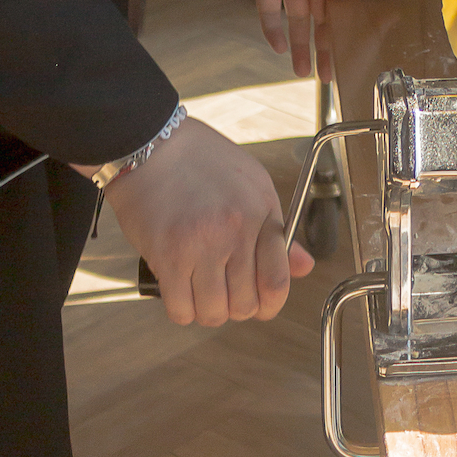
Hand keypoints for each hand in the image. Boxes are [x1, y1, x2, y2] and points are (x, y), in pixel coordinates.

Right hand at [102, 115, 313, 326]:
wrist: (151, 142)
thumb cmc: (199, 159)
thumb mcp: (252, 183)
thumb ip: (277, 231)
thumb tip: (304, 266)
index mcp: (261, 211)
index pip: (278, 282)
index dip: (268, 304)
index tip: (257, 301)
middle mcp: (236, 230)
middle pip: (245, 305)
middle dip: (233, 305)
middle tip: (220, 286)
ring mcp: (202, 244)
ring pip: (214, 314)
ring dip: (205, 308)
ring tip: (196, 284)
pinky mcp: (168, 256)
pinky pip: (181, 312)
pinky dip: (180, 308)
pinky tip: (177, 285)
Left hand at [248, 0, 399, 79]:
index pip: (346, 13)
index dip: (348, 35)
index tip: (355, 58)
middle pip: (322, 24)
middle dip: (325, 50)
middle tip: (328, 78)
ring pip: (296, 23)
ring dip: (299, 48)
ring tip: (303, 73)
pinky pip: (268, 12)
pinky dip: (271, 31)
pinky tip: (279, 49)